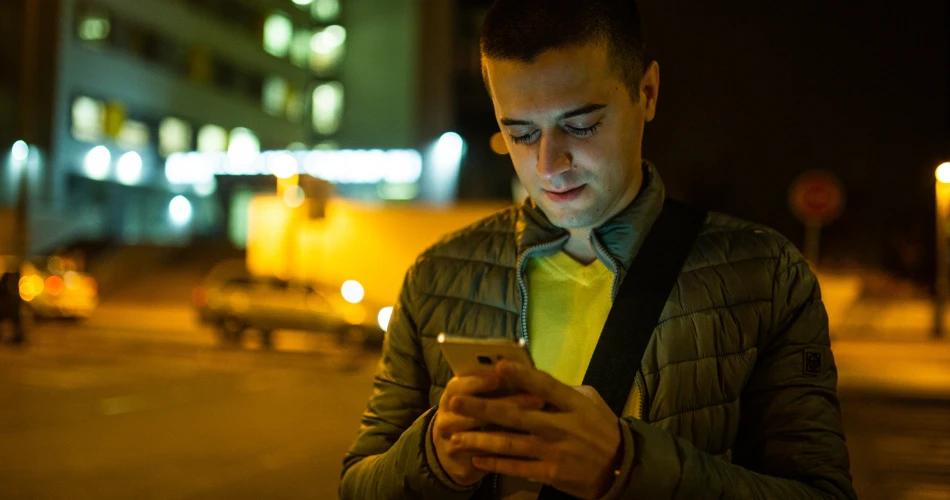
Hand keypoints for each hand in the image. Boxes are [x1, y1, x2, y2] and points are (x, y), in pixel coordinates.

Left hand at [449, 362, 621, 498]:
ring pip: (509, 444)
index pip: (543, 385)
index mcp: (572, 403)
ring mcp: (554, 451)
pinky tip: (476, 458)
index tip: (496, 366)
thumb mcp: (589, 400)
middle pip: (515, 414)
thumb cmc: (601, 428)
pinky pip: (517, 467)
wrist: (621, 468)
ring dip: (479, 439)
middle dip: (482, 407)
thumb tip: (531, 378)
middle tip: (455, 402)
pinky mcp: (551, 473)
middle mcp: (561, 425)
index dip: (520, 375)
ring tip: (454, 436)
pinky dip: (495, 463)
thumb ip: (562, 390)